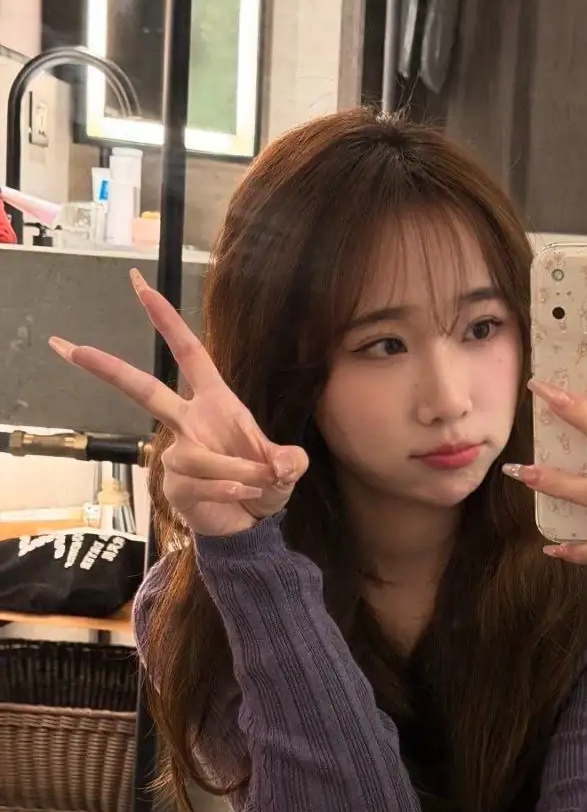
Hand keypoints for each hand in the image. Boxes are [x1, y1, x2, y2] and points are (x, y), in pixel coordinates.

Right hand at [49, 269, 308, 537]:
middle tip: (72, 347)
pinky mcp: (175, 485)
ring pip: (198, 456)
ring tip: (260, 482)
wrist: (251, 525)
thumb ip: (289, 461)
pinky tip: (243, 495)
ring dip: (237, 470)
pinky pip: (200, 483)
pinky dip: (229, 489)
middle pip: (145, 391)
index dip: (168, 320)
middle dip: (109, 369)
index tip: (141, 286)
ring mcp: (178, 454)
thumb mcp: (286, 468)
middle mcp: (189, 423)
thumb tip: (282, 464)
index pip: (189, 354)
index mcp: (214, 402)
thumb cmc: (264, 483)